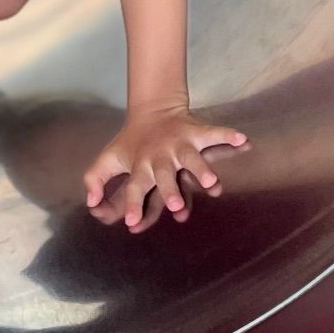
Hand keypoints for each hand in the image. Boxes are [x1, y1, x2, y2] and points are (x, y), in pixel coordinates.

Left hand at [84, 104, 248, 229]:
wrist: (153, 109)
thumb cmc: (132, 143)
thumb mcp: (110, 158)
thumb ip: (97, 179)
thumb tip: (91, 204)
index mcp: (141, 166)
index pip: (134, 187)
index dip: (132, 204)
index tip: (131, 223)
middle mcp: (161, 157)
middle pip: (165, 176)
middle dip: (171, 191)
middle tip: (176, 209)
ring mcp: (180, 144)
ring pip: (192, 158)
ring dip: (202, 170)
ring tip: (213, 184)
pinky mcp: (196, 132)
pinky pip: (214, 133)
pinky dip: (228, 135)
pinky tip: (242, 139)